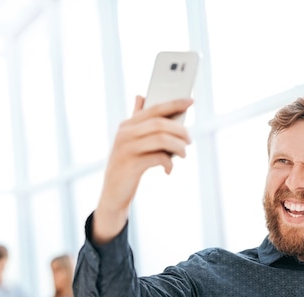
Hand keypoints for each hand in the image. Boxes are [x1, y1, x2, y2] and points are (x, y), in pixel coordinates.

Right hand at [93, 96, 193, 243]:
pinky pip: (158, 157)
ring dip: (178, 147)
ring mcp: (126, 148)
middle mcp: (125, 133)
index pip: (154, 108)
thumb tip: (140, 96)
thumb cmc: (127, 165)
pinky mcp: (131, 165)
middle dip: (180, 130)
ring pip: (161, 139)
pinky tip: (168, 170)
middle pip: (160, 123)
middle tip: (189, 141)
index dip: (173, 103)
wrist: (113, 193)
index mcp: (127, 125)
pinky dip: (168, 163)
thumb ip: (136, 120)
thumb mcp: (130, 141)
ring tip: (183, 154)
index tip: (190, 100)